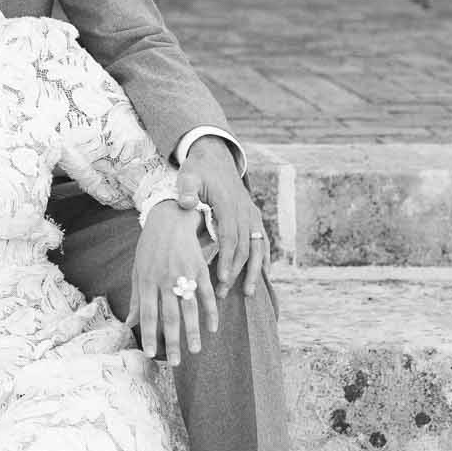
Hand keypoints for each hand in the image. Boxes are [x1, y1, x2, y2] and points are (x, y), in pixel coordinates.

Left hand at [123, 199, 217, 365]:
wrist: (170, 217)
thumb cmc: (150, 246)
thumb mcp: (138, 269)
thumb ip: (137, 298)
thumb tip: (130, 323)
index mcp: (147, 280)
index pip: (148, 313)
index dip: (149, 334)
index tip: (149, 354)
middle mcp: (164, 278)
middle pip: (168, 316)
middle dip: (171, 341)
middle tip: (174, 363)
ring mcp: (183, 273)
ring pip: (189, 308)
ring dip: (192, 331)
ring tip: (194, 351)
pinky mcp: (199, 267)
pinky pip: (206, 293)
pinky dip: (210, 311)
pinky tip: (213, 327)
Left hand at [180, 138, 269, 298]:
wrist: (215, 157)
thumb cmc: (198, 170)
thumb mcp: (188, 175)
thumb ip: (187, 188)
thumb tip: (187, 203)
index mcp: (228, 203)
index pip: (230, 236)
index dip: (227, 258)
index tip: (221, 278)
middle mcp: (244, 210)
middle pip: (244, 246)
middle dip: (236, 272)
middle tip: (224, 293)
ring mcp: (252, 214)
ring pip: (257, 247)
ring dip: (254, 271)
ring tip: (248, 293)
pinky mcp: (254, 217)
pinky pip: (262, 241)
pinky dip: (264, 259)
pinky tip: (264, 277)